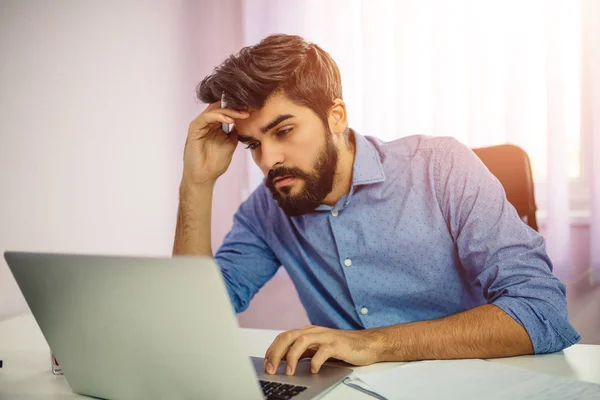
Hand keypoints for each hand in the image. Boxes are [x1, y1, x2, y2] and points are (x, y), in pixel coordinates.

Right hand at [182, 102, 248, 184]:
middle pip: (220, 107)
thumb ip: (235, 131)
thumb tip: (244, 121)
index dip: (238, 108)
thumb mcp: (231, 143)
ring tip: (242, 114)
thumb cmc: (215, 162)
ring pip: (215, 110)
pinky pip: (207, 117)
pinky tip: (230, 120)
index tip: (252, 110)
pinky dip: (219, 116)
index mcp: (215, 125)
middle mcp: (207, 122)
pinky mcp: (195, 128)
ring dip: (230, 111)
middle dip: (235, 106)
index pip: (226, 110)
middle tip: (248, 108)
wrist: (205, 176)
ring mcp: (201, 124)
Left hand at [263, 325, 379, 375]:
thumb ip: (301, 352)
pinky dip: (315, 361)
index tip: (266, 365)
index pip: (283, 337)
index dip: (271, 350)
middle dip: (276, 353)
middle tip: (271, 369)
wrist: (366, 344)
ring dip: (292, 356)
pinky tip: (313, 370)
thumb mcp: (316, 349)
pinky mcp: (337, 344)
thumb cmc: (341, 348)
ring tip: (289, 372)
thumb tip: (281, 362)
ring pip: (302, 340)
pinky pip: (323, 351)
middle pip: (288, 337)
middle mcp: (314, 331)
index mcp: (307, 332)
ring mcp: (325, 336)